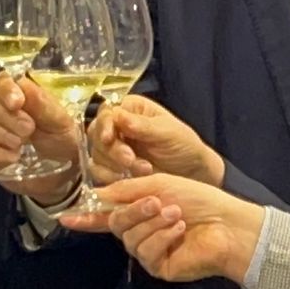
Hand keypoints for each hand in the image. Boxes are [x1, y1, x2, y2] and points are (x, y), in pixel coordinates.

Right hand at [0, 72, 80, 197]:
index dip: (4, 89)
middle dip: (3, 114)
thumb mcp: (62, 123)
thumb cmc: (61, 143)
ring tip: (18, 144)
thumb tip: (24, 86)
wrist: (61, 176)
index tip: (17, 103)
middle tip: (28, 130)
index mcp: (17, 93)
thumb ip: (44, 105)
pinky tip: (11, 157)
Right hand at [60, 174, 262, 282]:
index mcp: (139, 211)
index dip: (85, 217)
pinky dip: (162, 237)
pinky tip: (179, 230)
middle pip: (115, 223)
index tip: (64, 217)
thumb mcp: (159, 184)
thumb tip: (94, 195)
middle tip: (156, 202)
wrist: (228, 223)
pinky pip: (145, 251)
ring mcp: (148, 250)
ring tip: (175, 215)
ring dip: (152, 223)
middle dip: (133, 211)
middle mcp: (140, 232)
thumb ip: (125, 190)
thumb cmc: (199, 199)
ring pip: (129, 238)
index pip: (105, 215)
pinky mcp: (158, 267)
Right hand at [87, 96, 222, 187]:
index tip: (109, 138)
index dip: (105, 125)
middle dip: (113, 149)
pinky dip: (109, 177)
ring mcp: (112, 147)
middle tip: (130, 160)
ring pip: (96, 153)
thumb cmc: (184, 146)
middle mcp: (117, 125)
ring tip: (143, 170)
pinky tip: (127, 179)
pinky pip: (98, 171)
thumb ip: (143, 126)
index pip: (107, 112)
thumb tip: (118, 115)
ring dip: (115, 165)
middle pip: (97, 133)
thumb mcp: (168, 133)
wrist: (192, 173)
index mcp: (131, 109)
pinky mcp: (111, 167)